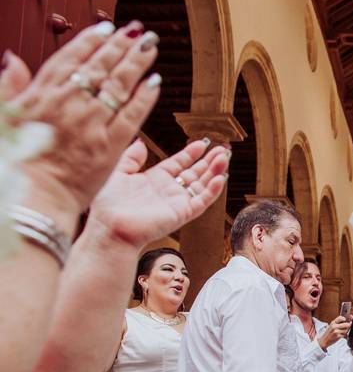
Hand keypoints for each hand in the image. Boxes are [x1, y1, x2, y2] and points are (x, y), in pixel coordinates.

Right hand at [2, 21, 161, 214]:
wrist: (34, 196)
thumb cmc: (18, 161)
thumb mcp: (6, 119)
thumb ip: (11, 88)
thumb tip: (13, 60)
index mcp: (42, 96)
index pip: (70, 59)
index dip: (90, 41)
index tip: (106, 28)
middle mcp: (68, 105)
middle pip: (99, 67)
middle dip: (120, 46)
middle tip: (137, 31)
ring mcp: (91, 124)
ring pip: (118, 86)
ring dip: (136, 63)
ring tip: (150, 47)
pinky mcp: (110, 146)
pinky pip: (132, 115)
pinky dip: (144, 97)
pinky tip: (155, 82)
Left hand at [84, 138, 228, 248]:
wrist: (109, 228)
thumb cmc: (107, 205)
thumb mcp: (117, 172)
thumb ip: (130, 158)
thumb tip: (141, 143)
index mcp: (154, 180)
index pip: (179, 164)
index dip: (191, 153)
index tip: (203, 143)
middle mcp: (168, 191)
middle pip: (195, 173)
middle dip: (209, 161)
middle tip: (223, 150)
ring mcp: (177, 203)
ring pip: (202, 185)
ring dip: (215, 172)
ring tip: (225, 158)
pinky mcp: (182, 214)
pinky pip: (202, 201)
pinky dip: (213, 190)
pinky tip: (220, 177)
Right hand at [318, 315, 349, 348]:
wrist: (324, 340)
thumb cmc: (328, 333)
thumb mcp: (331, 325)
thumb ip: (337, 323)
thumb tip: (346, 320)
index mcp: (332, 322)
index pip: (341, 317)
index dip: (345, 319)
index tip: (346, 321)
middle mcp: (334, 326)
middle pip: (347, 324)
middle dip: (348, 326)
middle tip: (347, 327)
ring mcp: (336, 331)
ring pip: (346, 330)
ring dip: (346, 331)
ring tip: (343, 332)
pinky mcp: (338, 336)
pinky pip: (345, 335)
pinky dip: (344, 335)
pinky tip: (341, 335)